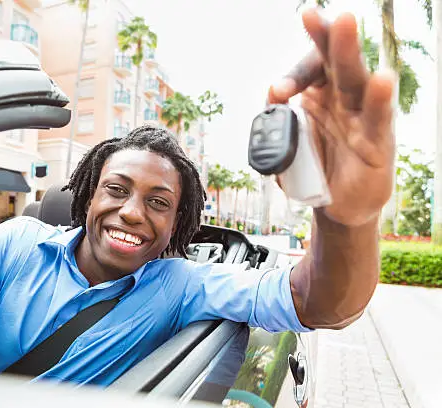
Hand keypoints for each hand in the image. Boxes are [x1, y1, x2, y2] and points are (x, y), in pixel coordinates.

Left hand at [268, 9, 395, 226]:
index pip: (307, 71)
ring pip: (356, 78)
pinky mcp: (379, 139)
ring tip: (345, 22)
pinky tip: (382, 80)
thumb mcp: (285, 148)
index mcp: (318, 94)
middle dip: (323, 36)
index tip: (278, 91)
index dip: (293, 76)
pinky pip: (379, 117)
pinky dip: (379, 98)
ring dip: (349, 50)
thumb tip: (272, 98)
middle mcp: (341, 98)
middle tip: (311, 15)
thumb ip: (276, 123)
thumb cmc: (313, 168)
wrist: (334, 205)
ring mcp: (361, 115)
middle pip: (334, 60)